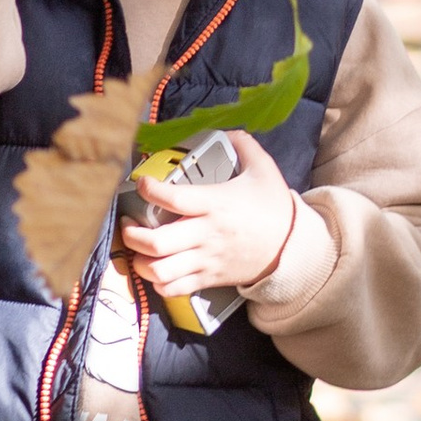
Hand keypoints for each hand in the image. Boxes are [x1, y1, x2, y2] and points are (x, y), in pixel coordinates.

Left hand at [124, 132, 298, 299]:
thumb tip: (227, 131)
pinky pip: (174, 289)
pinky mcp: (208, 279)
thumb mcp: (264, 170)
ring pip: (160, 271)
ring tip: (137, 248)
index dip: (149, 190)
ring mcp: (206, 260)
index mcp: (216, 205)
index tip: (142, 183)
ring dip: (140, 261)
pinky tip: (155, 269)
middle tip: (127, 222)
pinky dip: (157, 283)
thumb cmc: (275, 209)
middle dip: (131, 234)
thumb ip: (244, 146)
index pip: (173, 200)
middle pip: (156, 243)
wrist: (293, 249)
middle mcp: (206, 235)